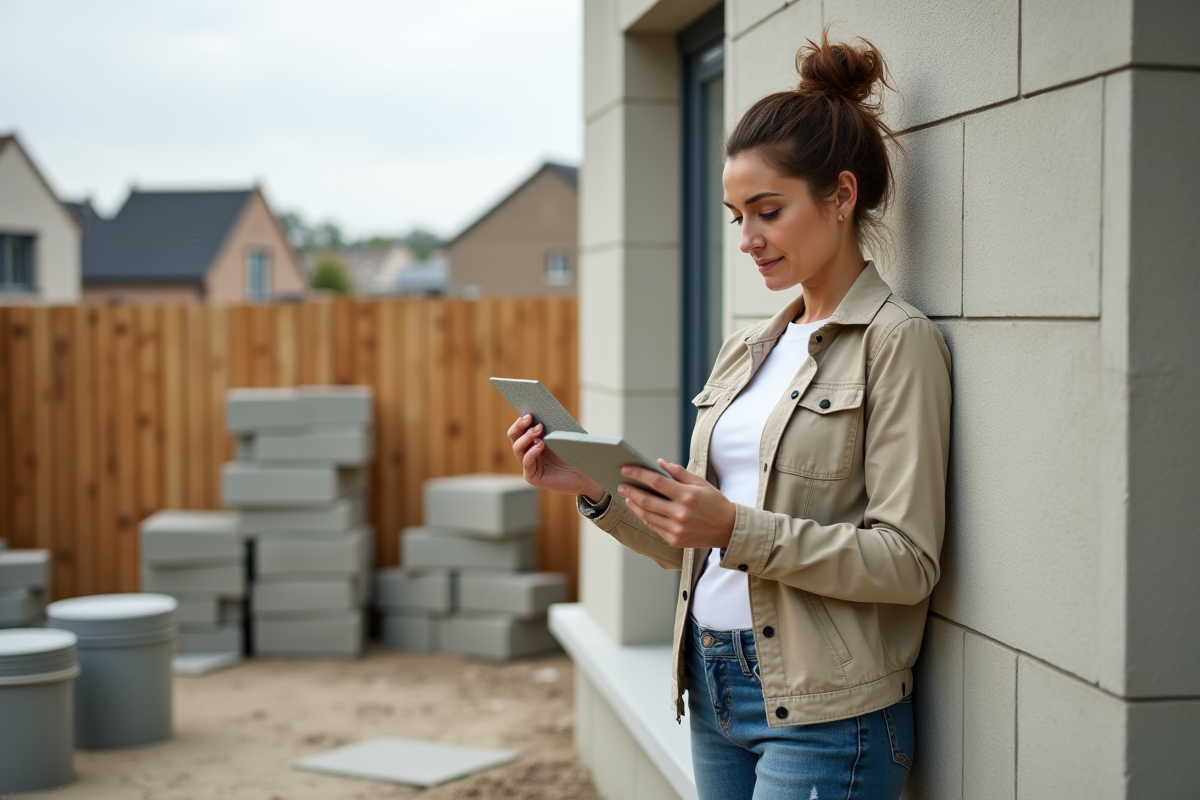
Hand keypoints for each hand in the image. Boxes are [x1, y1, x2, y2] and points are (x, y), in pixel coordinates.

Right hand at [507, 415, 605, 500]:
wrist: (586, 476)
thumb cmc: (575, 454)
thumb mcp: (563, 436)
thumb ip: (552, 427)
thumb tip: (544, 411)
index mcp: (533, 441)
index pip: (520, 428)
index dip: (521, 420)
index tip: (529, 411)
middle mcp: (528, 452)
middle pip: (514, 437)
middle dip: (521, 426)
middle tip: (530, 418)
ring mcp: (529, 465)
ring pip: (517, 448)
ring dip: (527, 437)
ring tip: (538, 429)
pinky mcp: (532, 477)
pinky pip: (526, 462)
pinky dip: (531, 452)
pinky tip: (539, 445)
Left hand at [617, 460, 735, 548]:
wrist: (728, 529)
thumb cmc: (714, 502)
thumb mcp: (700, 483)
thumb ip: (679, 472)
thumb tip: (659, 463)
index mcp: (687, 495)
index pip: (657, 482)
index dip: (639, 474)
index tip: (626, 469)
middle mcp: (681, 513)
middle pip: (647, 500)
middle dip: (631, 491)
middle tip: (621, 485)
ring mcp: (677, 529)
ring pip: (647, 516)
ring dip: (634, 505)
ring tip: (627, 497)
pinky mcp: (674, 540)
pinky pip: (654, 527)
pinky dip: (645, 518)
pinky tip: (640, 510)